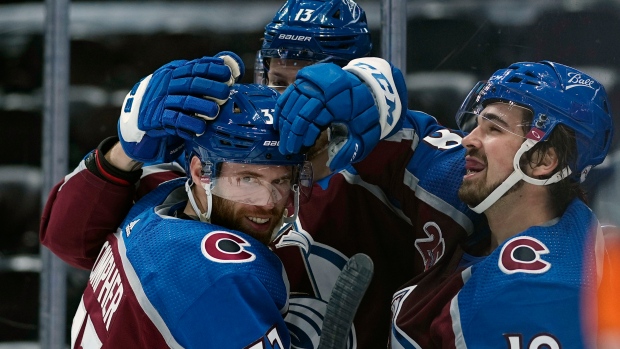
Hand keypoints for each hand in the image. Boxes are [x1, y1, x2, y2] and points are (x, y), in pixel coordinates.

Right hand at [118, 51, 244, 162]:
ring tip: (215, 112)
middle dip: (210, 87)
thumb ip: (207, 73)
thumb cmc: (172, 96)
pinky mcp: (158, 119)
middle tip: (225, 93)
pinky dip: (188, 124)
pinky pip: (174, 121)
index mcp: (176, 72)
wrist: (141, 114)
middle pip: (190, 83)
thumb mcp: (184, 80)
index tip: (228, 74)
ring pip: (183, 102)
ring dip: (201, 107)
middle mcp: (168, 84)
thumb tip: (234, 65)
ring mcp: (162, 101)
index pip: (195, 67)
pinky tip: (201, 128)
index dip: (211, 69)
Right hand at [274, 58, 406, 170]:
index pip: (311, 120)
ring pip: (291, 103)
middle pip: (299, 113)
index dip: (303, 135)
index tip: (300, 148)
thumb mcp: (365, 132)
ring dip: (285, 123)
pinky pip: (289, 93)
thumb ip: (350, 149)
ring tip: (283, 140)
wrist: (367, 86)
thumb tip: (333, 166)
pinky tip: (280, 123)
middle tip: (287, 150)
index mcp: (337, 103)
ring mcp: (313, 83)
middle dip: (291, 133)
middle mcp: (322, 90)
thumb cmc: (365, 112)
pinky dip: (282, 108)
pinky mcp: (306, 81)